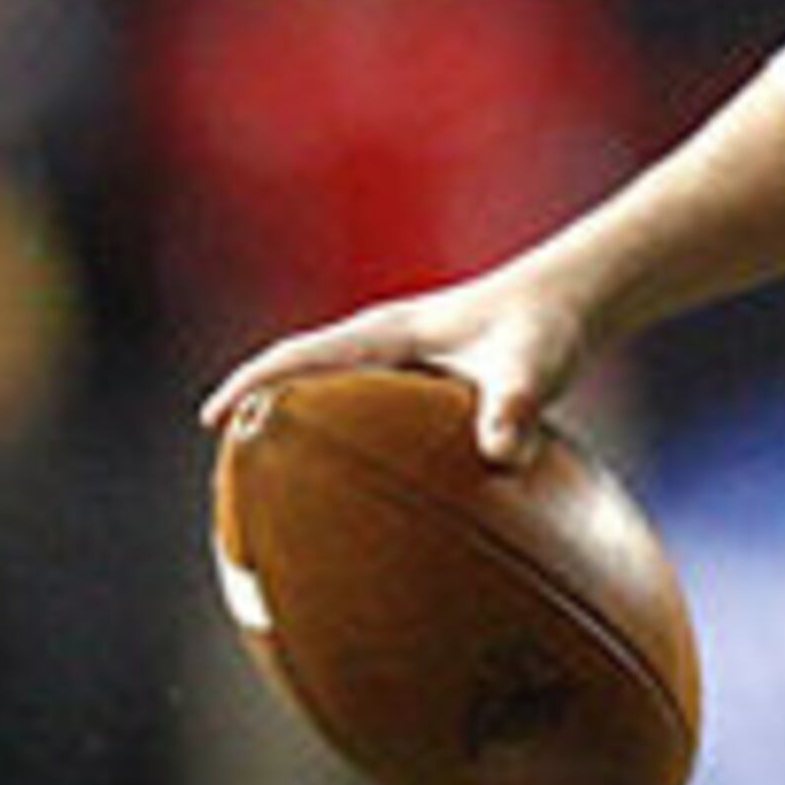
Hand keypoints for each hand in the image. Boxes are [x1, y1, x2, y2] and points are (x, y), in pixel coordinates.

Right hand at [196, 267, 593, 466]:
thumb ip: (517, 408)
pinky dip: (344, 435)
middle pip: (301, 371)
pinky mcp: (421, 378)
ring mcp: (400, 358)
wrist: (573, 300)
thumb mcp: (534, 368)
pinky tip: (351, 484)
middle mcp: (385, 342)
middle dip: (258, 406)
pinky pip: (366, 407)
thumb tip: (501, 455)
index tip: (212, 420)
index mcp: (389, 334)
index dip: (254, 384)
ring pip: (330, 389)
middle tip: (221, 460)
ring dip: (297, 421)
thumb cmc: (548, 330)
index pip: (302, 356)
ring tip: (267, 478)